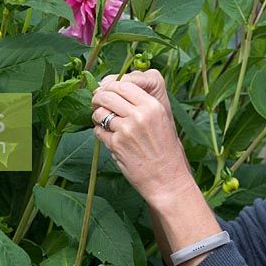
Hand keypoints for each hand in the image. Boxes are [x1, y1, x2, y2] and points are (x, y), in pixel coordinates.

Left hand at [92, 76, 193, 204]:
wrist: (167, 180)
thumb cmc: (166, 152)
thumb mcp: (161, 121)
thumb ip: (142, 105)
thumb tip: (116, 92)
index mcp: (153, 106)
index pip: (123, 85)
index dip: (110, 86)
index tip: (105, 90)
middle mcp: (139, 115)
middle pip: (108, 95)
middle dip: (98, 98)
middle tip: (97, 103)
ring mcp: (126, 130)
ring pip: (100, 113)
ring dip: (97, 116)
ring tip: (103, 122)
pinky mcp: (116, 145)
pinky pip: (98, 131)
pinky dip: (100, 133)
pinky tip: (108, 138)